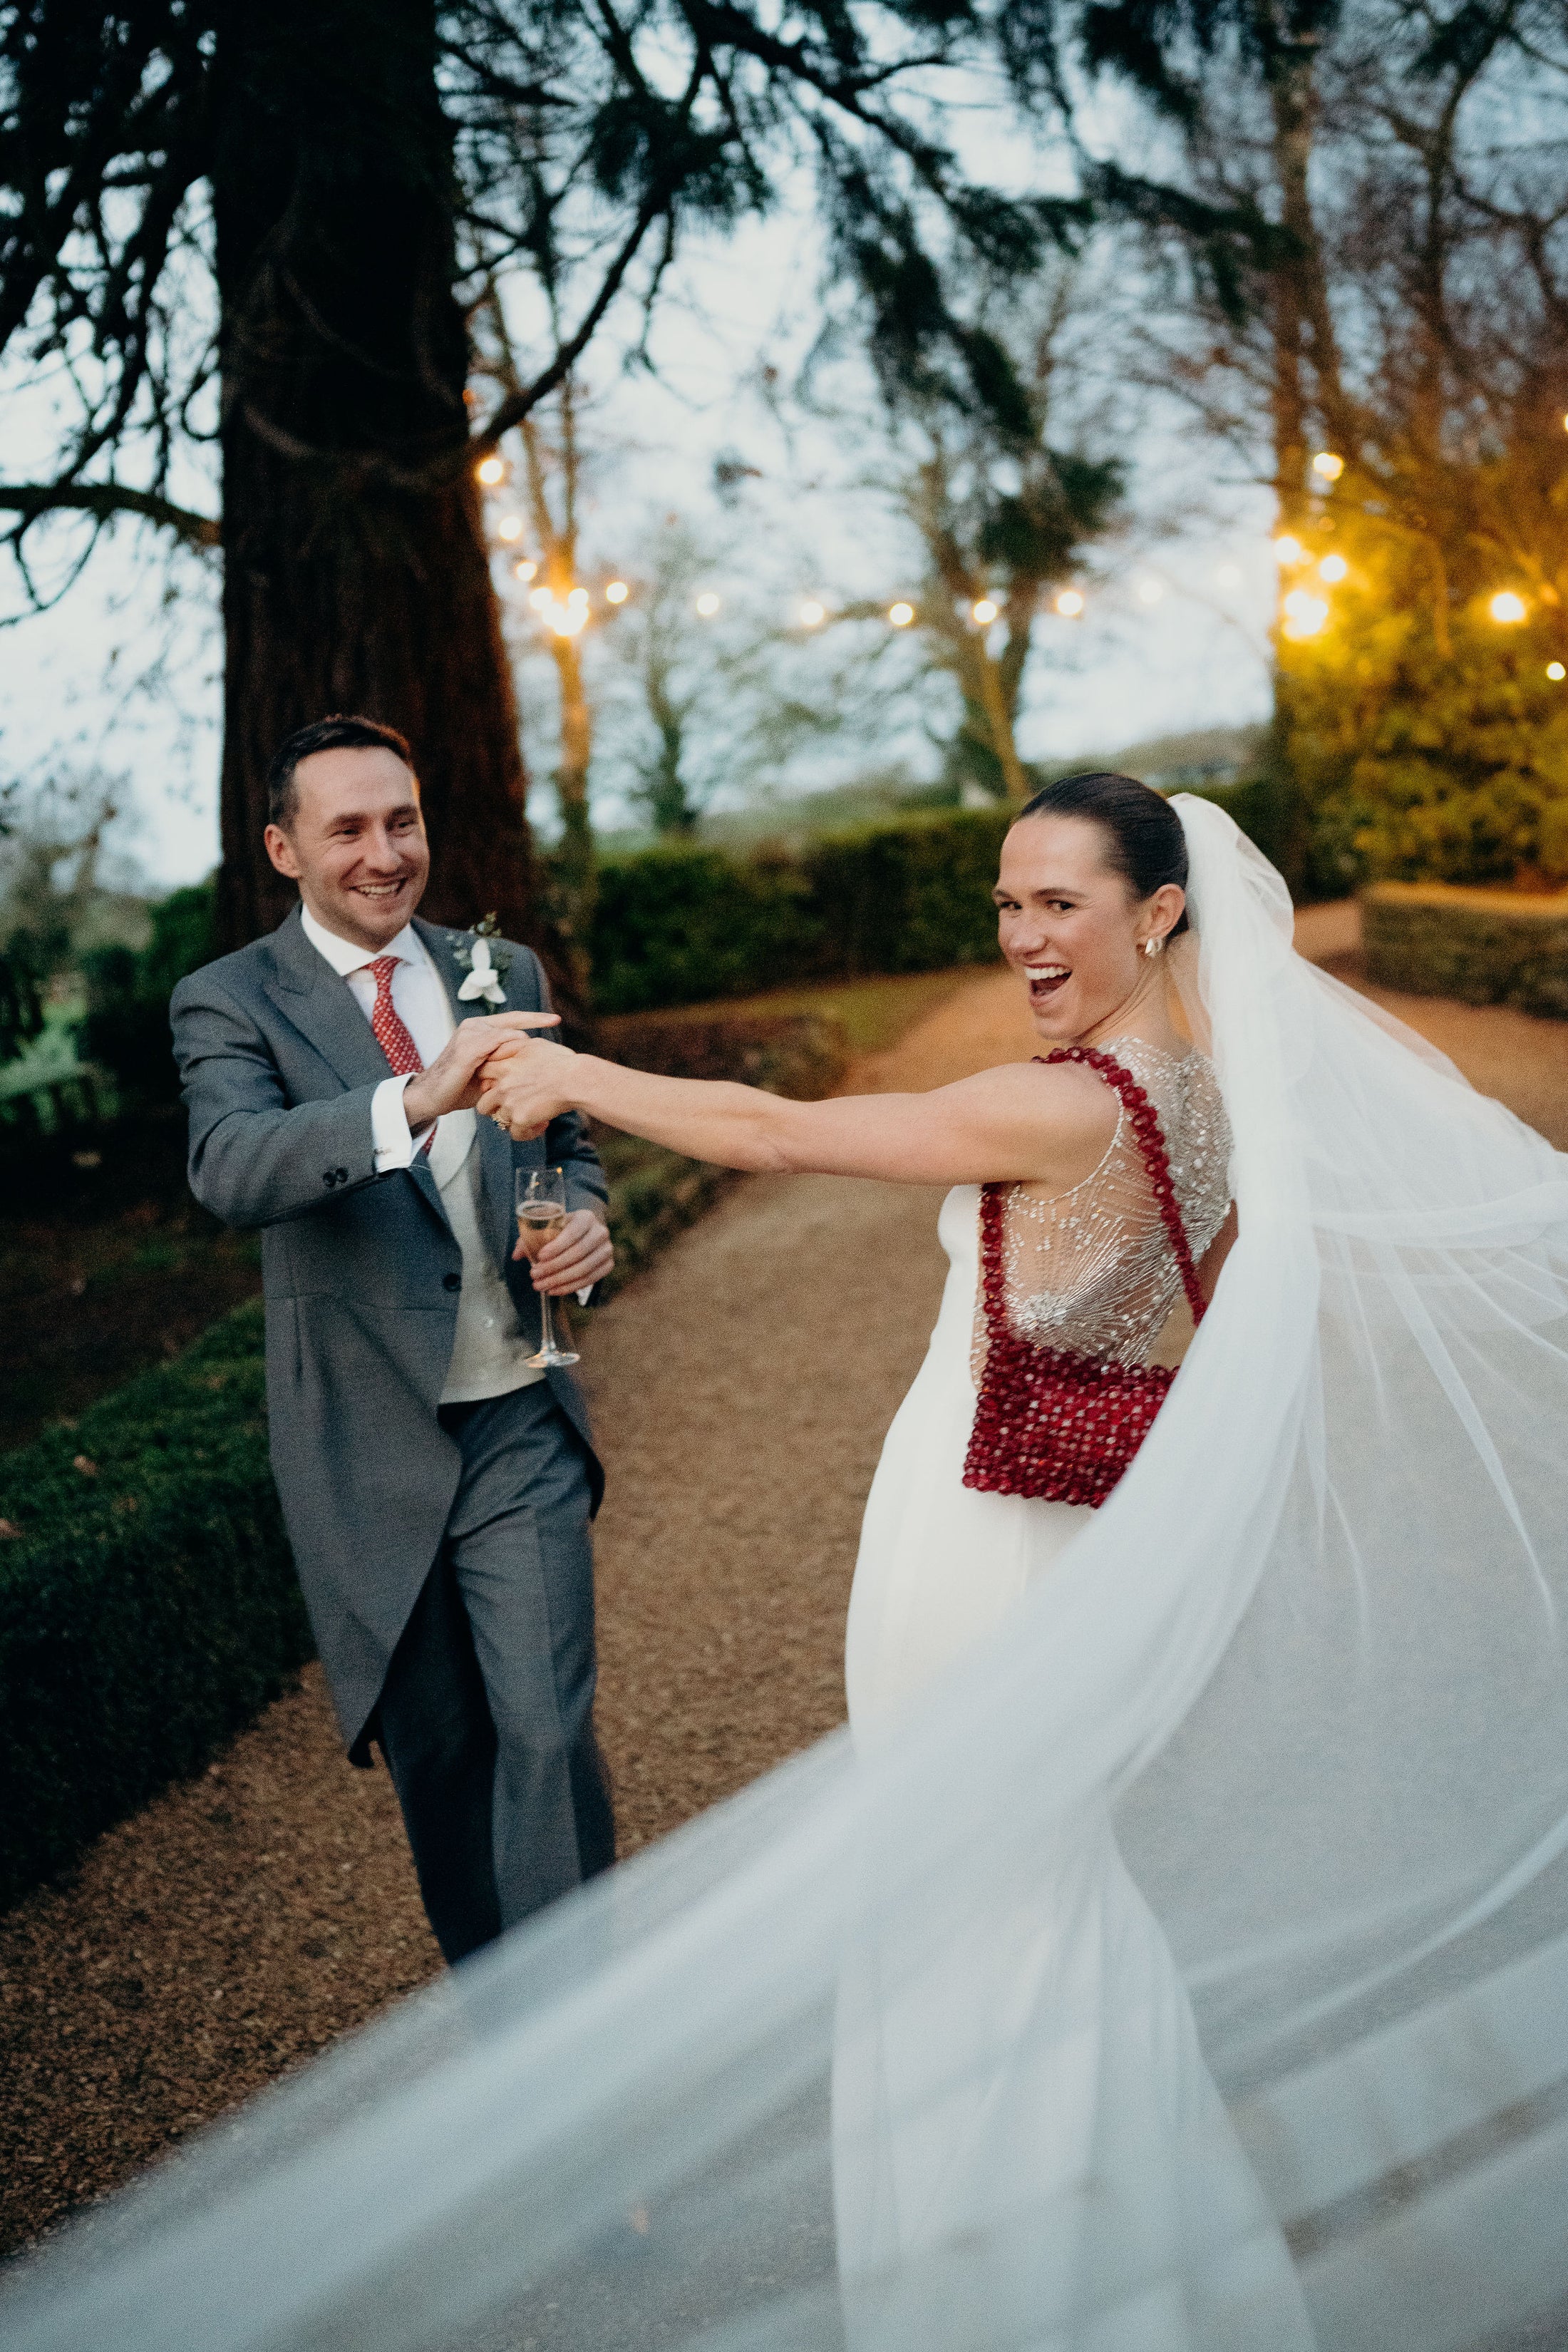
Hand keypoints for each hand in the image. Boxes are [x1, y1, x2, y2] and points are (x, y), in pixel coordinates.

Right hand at [403, 1012, 558, 1130]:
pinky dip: (510, 1045)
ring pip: (506, 1031)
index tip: (554, 1018)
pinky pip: (495, 1041)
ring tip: (541, 1050)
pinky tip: (524, 1047)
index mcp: (479, 1030)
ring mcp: (469, 1035)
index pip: (510, 1020)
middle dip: (535, 1020)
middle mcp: (473, 1026)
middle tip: (555, 1020)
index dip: (533, 1018)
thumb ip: (507, 1063)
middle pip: (511, 1021)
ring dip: (523, 1042)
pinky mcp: (467, 1048)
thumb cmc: (461, 1087)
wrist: (433, 1096)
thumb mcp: (490, 1072)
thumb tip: (534, 1066)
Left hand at [475, 1034, 578, 1140]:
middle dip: (495, 1107)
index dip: (488, 1081)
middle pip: (483, 1104)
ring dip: (513, 1119)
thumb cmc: (559, 1060)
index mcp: (504, 1066)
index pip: (481, 1075)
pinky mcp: (521, 1119)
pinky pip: (516, 1133)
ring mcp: (510, 1104)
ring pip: (498, 1120)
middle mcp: (502, 1086)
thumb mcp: (532, 1044)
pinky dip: (527, 1132)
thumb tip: (500, 1048)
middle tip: (511, 1105)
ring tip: (531, 1115)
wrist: (575, 1079)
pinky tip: (541, 1124)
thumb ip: (512, 1047)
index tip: (500, 1085)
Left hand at [513, 1206, 612, 1294]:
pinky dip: (570, 1287)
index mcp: (586, 1217)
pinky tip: (554, 1290)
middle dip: (554, 1267)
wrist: (584, 1233)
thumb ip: (529, 1238)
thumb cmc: (562, 1230)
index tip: (540, 1257)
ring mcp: (607, 1250)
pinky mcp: (608, 1265)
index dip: (557, 1246)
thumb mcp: (547, 1227)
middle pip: (578, 1253)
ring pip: (584, 1269)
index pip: (573, 1232)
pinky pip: (590, 1280)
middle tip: (534, 1275)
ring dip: (560, 1280)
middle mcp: (600, 1232)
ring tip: (540, 1285)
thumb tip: (516, 1255)